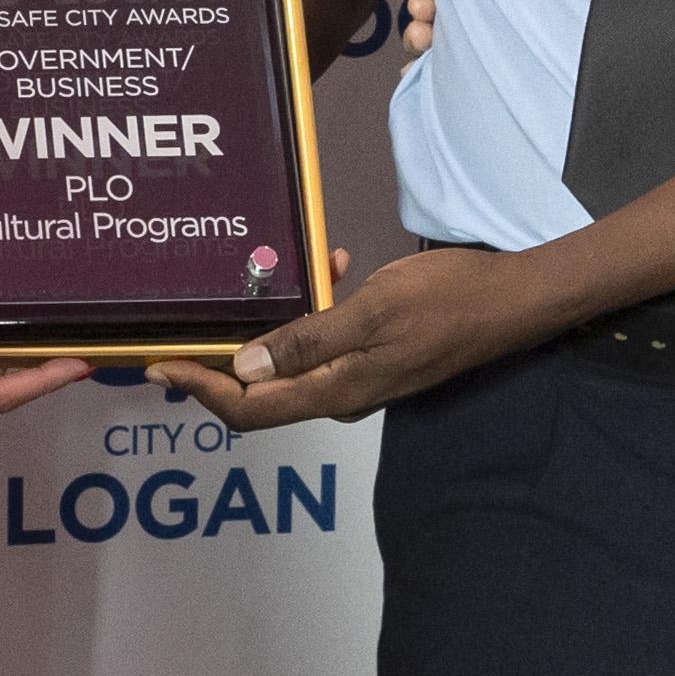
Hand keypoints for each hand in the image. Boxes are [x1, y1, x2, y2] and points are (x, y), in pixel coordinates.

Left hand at [151, 241, 549, 431]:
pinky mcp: (377, 357)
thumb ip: (307, 343)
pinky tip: (329, 266)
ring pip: (292, 361)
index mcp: (336, 391)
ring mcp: (361, 377)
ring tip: (267, 275)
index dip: (199, 391)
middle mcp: (342, 394)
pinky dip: (314, 310)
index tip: (158, 367)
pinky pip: (326, 341)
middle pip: (261, 393)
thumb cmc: (447, 301)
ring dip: (271, 326)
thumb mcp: (373, 314)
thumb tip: (244, 371)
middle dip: (220, 361)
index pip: (248, 409)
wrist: (517, 302)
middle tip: (187, 325)